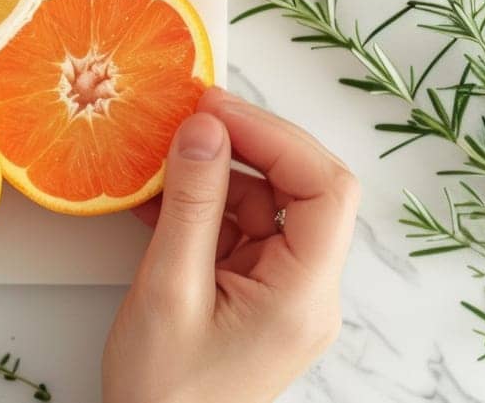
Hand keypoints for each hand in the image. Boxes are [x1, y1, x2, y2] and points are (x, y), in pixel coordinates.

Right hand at [101, 88, 358, 402]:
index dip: (276, 137)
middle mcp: (308, 292)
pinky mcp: (257, 295)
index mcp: (303, 296)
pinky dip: (203, 206)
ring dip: (217, 175)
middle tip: (192, 116)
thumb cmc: (164, 392)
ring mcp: (284, 293)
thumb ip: (190, 206)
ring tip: (160, 160)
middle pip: (304, 190)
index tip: (215, 110)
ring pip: (269, 205)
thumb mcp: (168, 289)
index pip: (325, 190)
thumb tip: (203, 130)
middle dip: (250, 146)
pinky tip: (159, 196)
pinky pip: (242, 231)